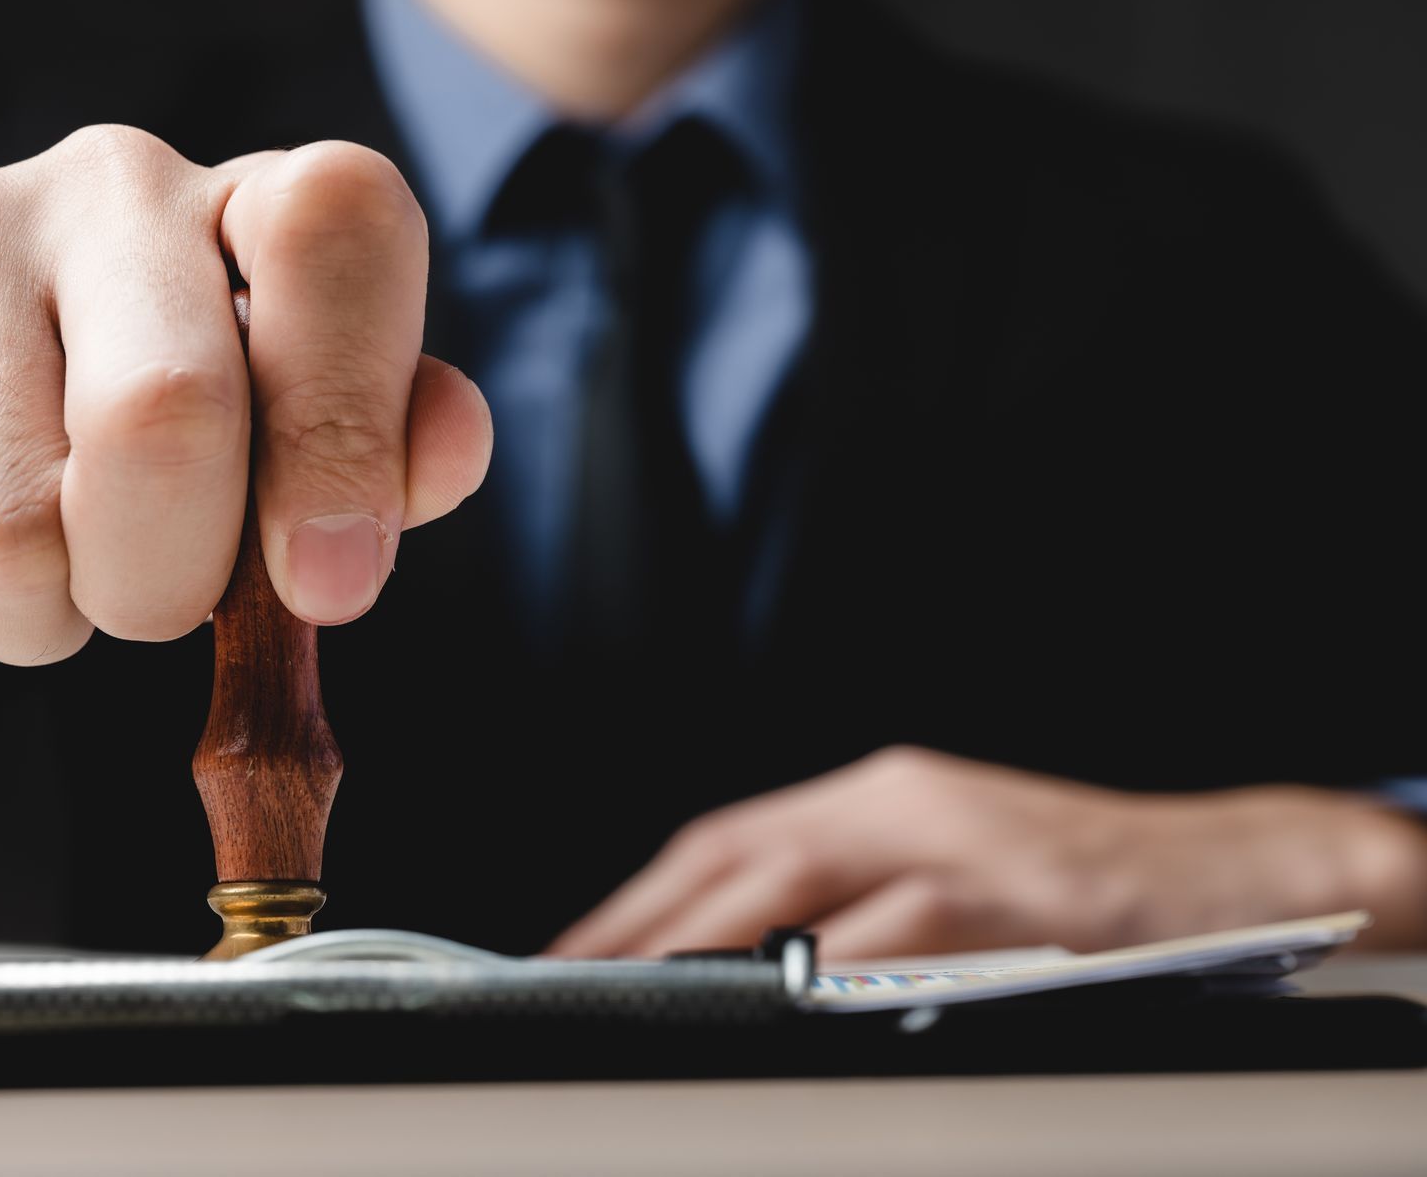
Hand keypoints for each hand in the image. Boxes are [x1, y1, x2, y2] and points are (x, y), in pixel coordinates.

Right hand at [0, 127, 491, 663]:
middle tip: (152, 600)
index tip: (326, 583)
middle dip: (164, 581)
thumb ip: (386, 443)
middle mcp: (112, 186)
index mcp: (261, 202)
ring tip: (47, 568)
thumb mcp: (299, 422)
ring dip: (38, 613)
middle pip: (158, 414)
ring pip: (0, 524)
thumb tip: (445, 450)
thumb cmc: (176, 408)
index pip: (338, 236)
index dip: (345, 433)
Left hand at [549, 746, 1426, 959]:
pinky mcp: (1017, 893)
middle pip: (740, 857)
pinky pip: (901, 935)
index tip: (572, 952)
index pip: (725, 839)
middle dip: (645, 926)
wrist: (1231, 871)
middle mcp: (902, 803)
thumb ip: (850, 896)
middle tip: (574, 985)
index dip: (638, 897)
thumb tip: (735, 959)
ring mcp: (959, 842)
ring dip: (713, 951)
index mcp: (876, 794)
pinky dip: (833, 974)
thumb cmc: (1076, 884)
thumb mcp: (945, 864)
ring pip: (805, 889)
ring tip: (645, 1002)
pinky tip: (782, 1009)